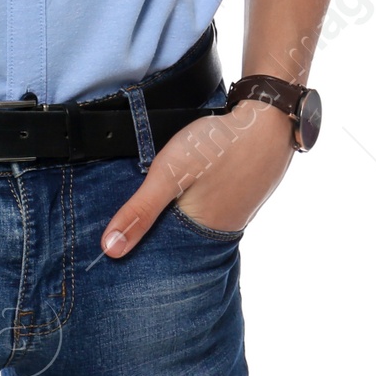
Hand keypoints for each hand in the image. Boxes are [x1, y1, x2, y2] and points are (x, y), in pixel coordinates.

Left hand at [101, 101, 294, 256]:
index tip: (109, 247)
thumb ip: (140, 211)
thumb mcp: (168, 175)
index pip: (161, 255)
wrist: (266, 120)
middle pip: (175, 238)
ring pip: (190, 219)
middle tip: (120, 222)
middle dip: (151, 232)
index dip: (137, 249)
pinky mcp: (235, 192)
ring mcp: (231, 211)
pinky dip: (187, 199)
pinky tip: (177, 188)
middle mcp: (219, 230)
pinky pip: (204, 203)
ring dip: (170, 213)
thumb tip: (110, 249)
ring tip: (142, 207)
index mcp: (202, 235)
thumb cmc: (218, 147)